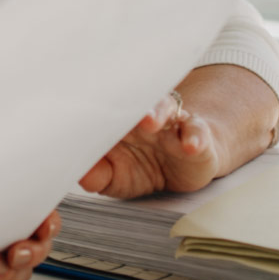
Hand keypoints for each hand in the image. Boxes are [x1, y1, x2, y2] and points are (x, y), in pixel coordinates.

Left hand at [80, 91, 220, 199]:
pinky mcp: (195, 132)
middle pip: (131, 101)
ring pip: (163, 107)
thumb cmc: (142, 167)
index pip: (102, 109)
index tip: (82, 118)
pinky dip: (194, 136)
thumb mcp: (118, 177)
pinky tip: (190, 146)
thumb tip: (82, 178)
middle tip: (112, 112)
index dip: (93, 112)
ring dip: (156, 112)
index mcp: (117, 122)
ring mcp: (169, 121)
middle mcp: (140, 115)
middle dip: (122, 106)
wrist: (182, 167)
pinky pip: (196, 129)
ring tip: (150, 122)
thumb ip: (100, 176)